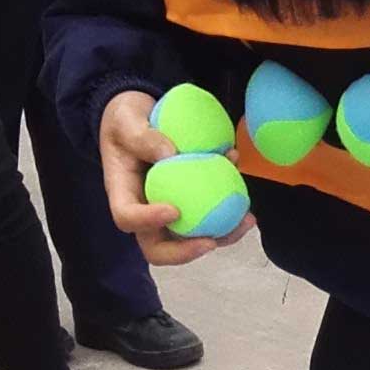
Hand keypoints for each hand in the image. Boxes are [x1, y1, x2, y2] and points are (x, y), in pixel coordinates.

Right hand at [100, 86, 252, 264]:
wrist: (140, 117)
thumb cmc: (126, 120)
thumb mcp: (127, 120)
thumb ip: (144, 138)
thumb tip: (171, 155)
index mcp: (122, 192)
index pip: (127, 217)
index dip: (148, 221)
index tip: (174, 210)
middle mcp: (143, 209)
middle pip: (157, 247)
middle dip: (185, 252)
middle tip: (211, 241)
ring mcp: (166, 211)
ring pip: (189, 240)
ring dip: (220, 238)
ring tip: (245, 221)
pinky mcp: (188, 205)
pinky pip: (207, 219)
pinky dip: (229, 216)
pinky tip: (247, 205)